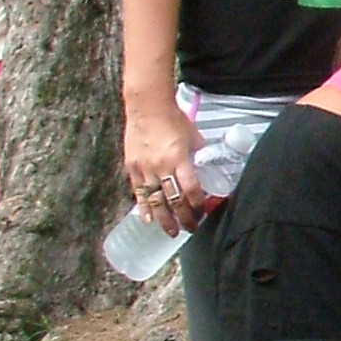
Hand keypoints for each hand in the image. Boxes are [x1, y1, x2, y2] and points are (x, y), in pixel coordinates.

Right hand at [122, 95, 205, 235]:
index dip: (197, 205)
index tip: (202, 213)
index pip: (190, 189)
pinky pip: (139, 192)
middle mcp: (161, 167)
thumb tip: (209, 168)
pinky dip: (144, 207)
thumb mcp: (194, 137)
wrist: (147, 108)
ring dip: (164, 219)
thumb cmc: (174, 120)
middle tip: (191, 228)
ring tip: (172, 232)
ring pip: (155, 201)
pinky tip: (148, 220)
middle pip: (173, 200)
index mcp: (179, 159)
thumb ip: (199, 155)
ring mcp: (145, 169)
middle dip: (183, 218)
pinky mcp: (132, 168)